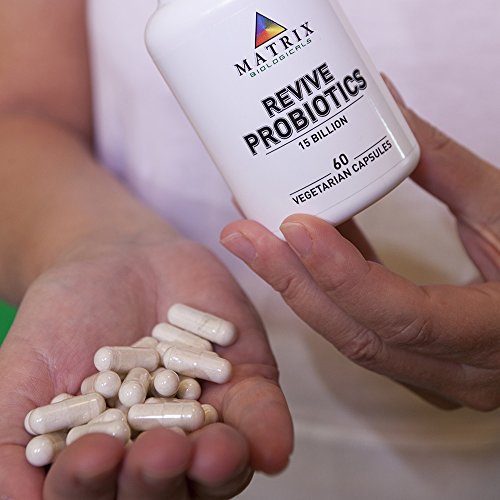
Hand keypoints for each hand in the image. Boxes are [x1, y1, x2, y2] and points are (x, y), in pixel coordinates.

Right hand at [0, 234, 291, 498]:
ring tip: (211, 449)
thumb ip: (13, 446)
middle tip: (156, 453)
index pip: (98, 494)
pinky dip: (266, 430)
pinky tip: (268, 442)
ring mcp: (208, 422)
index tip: (93, 453)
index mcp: (108, 463)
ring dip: (218, 467)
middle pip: (165, 491)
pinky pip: (261, 416)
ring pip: (219, 466)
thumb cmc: (64, 321)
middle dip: (159, 480)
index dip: (92, 485)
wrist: (117, 261)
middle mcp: (162, 453)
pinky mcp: (247, 386)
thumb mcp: (23, 377)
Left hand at [221, 84, 499, 410]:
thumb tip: (388, 104)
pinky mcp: (420, 365)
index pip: (402, 317)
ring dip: (300, 287)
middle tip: (242, 233)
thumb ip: (444, 164)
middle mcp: (461, 372)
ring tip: (256, 239)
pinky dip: (325, 292)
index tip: (296, 225)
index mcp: (494, 332)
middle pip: (357, 333)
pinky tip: (298, 253)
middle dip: (293, 281)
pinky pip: (359, 330)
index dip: (342, 275)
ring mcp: (436, 377)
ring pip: (350, 337)